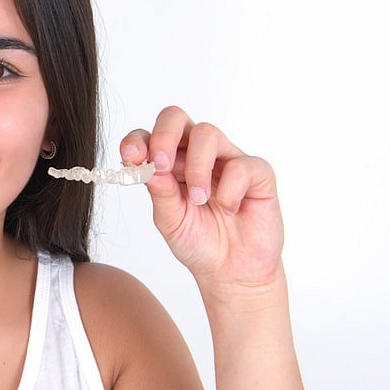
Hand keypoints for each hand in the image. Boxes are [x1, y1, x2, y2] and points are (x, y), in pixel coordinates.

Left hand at [120, 106, 283, 293]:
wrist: (232, 272)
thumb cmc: (199, 242)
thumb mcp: (170, 220)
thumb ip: (159, 192)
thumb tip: (146, 167)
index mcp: (169, 163)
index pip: (148, 136)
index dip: (137, 141)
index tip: (131, 159)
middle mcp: (196, 154)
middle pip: (175, 117)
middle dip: (163, 136)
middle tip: (161, 164)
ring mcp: (227, 159)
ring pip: (207, 133)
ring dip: (196, 167)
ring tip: (198, 199)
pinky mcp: (257, 172)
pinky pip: (241, 165)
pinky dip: (229, 190)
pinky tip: (229, 209)